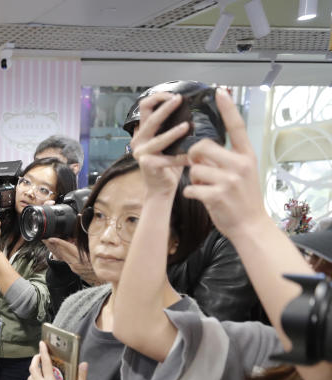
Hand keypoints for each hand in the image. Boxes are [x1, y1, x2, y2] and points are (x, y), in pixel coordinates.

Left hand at [28, 341, 88, 379]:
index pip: (45, 363)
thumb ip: (82, 376)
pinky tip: (42, 379)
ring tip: (41, 366)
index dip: (43, 352)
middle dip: (36, 359)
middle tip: (42, 354)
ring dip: (34, 369)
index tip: (41, 343)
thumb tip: (84, 363)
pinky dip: (34, 379)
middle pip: (33, 369)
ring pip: (30, 377)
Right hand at [130, 92, 189, 197]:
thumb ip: (173, 128)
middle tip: (180, 100)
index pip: (144, 107)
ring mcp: (141, 153)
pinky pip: (168, 158)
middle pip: (151, 119)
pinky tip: (192, 157)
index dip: (158, 98)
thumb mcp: (169, 143)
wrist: (161, 188)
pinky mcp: (147, 165)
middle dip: (166, 107)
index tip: (173, 95)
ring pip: (159, 139)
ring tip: (187, 127)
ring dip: (174, 132)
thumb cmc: (167, 165)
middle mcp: (139, 141)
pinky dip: (181, 158)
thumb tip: (192, 110)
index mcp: (143, 132)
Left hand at [183, 88, 266, 239]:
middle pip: (202, 146)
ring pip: (195, 169)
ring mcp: (229, 180)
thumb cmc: (242, 199)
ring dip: (194, 179)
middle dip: (193, 156)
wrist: (250, 225)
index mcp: (246, 156)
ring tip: (206, 188)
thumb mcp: (241, 174)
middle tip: (196, 166)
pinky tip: (201, 199)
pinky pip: (191, 188)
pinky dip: (191, 194)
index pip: (237, 127)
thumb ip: (224, 160)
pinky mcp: (217, 195)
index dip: (228, 108)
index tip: (220, 91)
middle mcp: (240, 164)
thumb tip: (202, 150)